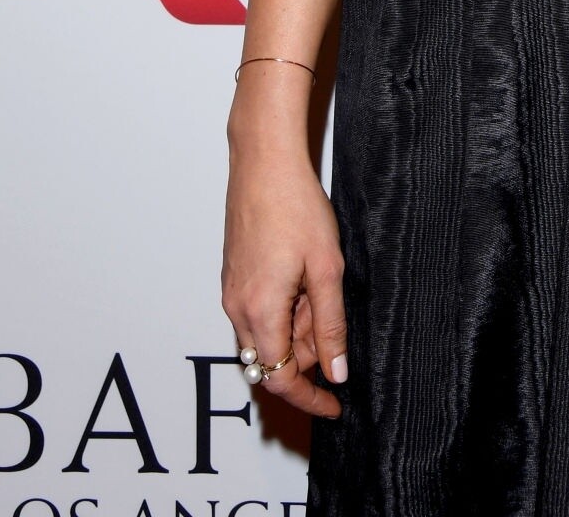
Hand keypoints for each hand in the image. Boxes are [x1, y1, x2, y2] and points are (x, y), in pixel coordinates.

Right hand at [221, 138, 348, 419]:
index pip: (279, 379)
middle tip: (336, 331)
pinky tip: (305, 285)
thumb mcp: (327, 269)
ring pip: (265, 336)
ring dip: (296, 332)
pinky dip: (284, 313)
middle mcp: (237, 308)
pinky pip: (257, 313)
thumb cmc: (296, 207)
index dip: (309, 399)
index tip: (334, 405)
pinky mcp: (233, 276)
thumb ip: (330, 325)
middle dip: (305, 358)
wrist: (264, 163)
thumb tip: (335, 372)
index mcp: (259, 312)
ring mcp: (231, 292)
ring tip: (323, 294)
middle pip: (271, 360)